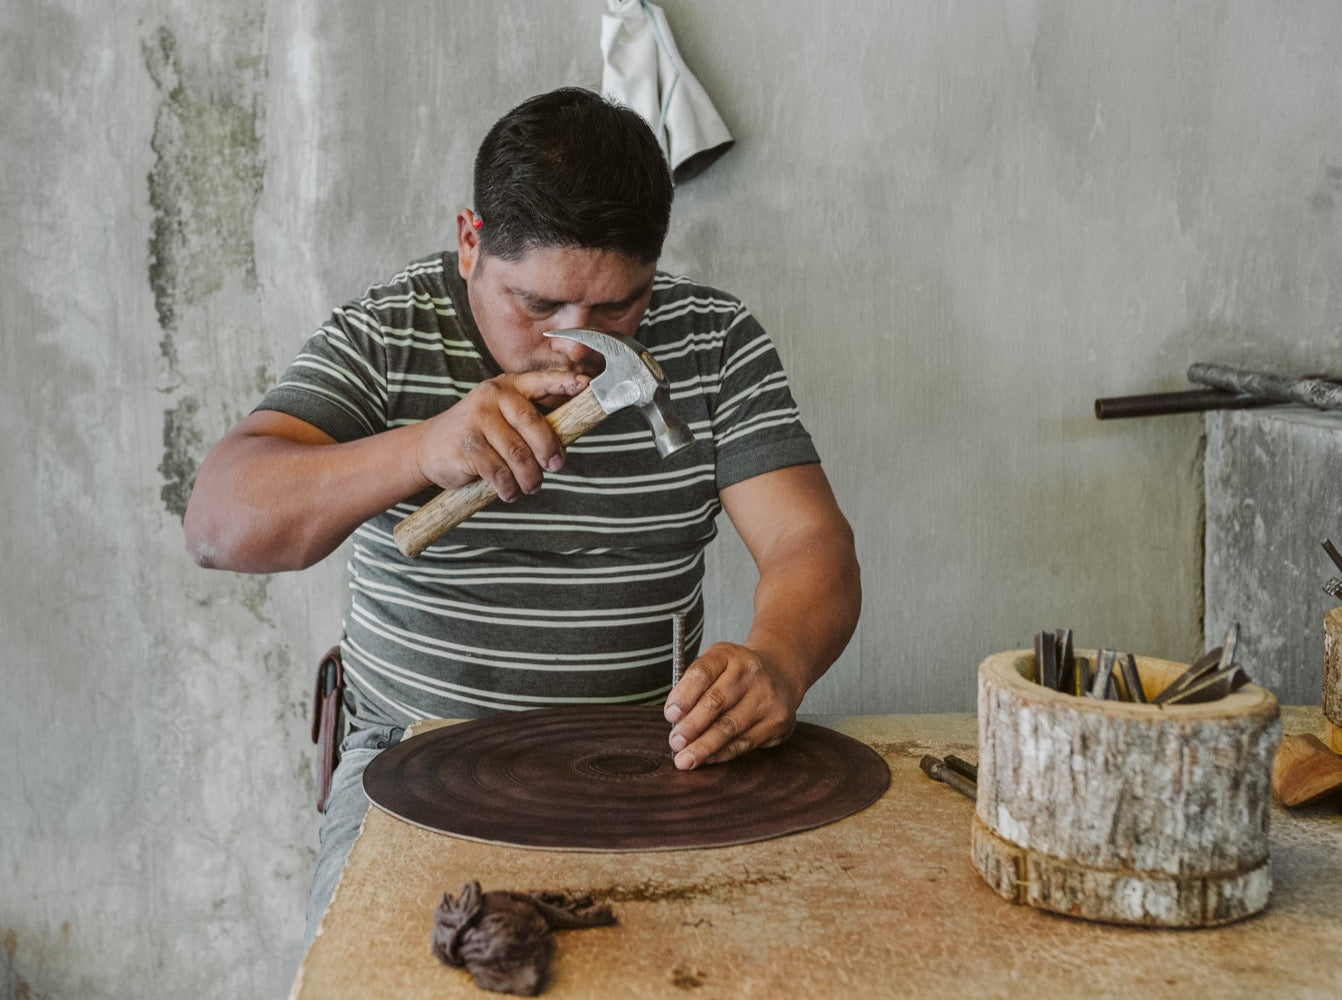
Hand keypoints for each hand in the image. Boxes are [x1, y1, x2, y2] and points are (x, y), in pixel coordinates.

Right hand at [415, 371, 589, 500]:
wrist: (428, 448)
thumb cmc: (477, 435)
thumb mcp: (501, 418)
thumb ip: (530, 421)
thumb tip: (567, 440)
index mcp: (508, 386)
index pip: (542, 381)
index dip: (565, 382)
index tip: (587, 385)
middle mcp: (493, 397)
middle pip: (533, 423)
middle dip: (549, 450)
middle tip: (556, 467)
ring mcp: (478, 419)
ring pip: (519, 454)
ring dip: (530, 477)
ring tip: (530, 486)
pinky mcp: (468, 445)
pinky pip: (500, 472)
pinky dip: (509, 488)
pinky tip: (508, 492)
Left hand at [662, 642, 802, 769]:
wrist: (779, 674)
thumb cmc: (735, 673)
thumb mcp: (715, 665)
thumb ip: (694, 687)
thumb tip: (676, 720)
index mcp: (728, 655)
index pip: (702, 673)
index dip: (684, 695)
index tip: (670, 714)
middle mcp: (751, 673)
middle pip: (716, 702)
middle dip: (691, 726)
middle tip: (675, 743)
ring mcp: (767, 697)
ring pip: (730, 728)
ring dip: (704, 747)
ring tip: (686, 759)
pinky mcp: (777, 721)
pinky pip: (744, 742)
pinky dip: (722, 753)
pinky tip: (707, 758)